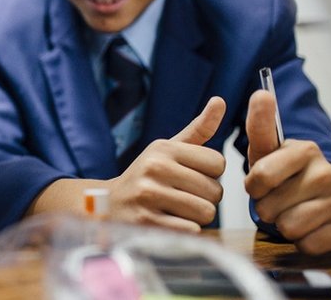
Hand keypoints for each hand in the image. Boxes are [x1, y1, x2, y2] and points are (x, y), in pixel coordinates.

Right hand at [106, 97, 226, 232]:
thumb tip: (220, 101)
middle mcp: (155, 168)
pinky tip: (169, 221)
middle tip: (183, 196)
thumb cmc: (147, 175)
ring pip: (205, 212)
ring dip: (197, 216)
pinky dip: (186, 230)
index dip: (210, 174)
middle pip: (215, 191)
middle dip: (205, 198)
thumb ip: (198, 129)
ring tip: (177, 209)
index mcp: (163, 149)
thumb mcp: (167, 149)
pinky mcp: (147, 221)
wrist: (110, 204)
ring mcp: (149, 195)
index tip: (192, 176)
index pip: (218, 163)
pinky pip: (191, 230)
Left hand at [244, 90, 330, 253]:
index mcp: (306, 150)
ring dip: (283, 224)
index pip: (260, 176)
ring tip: (290, 211)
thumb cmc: (285, 171)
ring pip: (289, 228)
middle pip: (270, 207)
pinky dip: (302, 240)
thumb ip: (260, 124)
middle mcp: (328, 172)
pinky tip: (309, 225)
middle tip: (278, 199)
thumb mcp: (267, 150)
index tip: (260, 183)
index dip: (253, 187)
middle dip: (267, 207)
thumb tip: (261, 93)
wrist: (323, 194)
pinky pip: (308, 245)